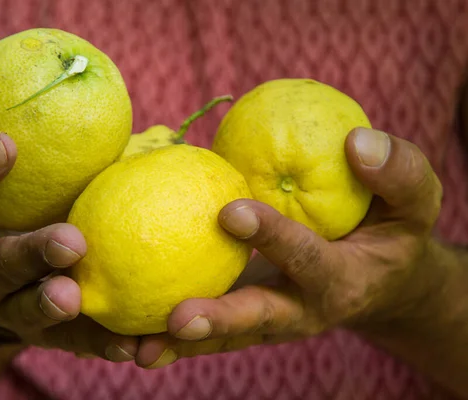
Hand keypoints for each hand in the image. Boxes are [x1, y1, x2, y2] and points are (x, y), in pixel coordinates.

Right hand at [0, 54, 137, 360]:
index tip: (4, 142)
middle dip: (28, 255)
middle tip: (69, 240)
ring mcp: (7, 307)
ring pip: (27, 312)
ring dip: (52, 306)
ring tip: (76, 296)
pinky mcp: (42, 333)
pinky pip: (72, 342)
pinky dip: (99, 345)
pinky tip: (132, 348)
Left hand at [135, 127, 442, 367]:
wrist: (379, 281)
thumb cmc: (393, 232)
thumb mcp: (415, 202)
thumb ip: (398, 173)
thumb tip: (357, 143)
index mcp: (340, 279)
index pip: (307, 258)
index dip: (274, 237)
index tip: (231, 211)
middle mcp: (301, 311)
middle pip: (258, 320)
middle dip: (219, 321)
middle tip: (177, 318)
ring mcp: (270, 322)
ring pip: (224, 337)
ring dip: (180, 344)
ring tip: (135, 348)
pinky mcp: (245, 320)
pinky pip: (207, 333)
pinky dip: (169, 336)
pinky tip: (127, 333)